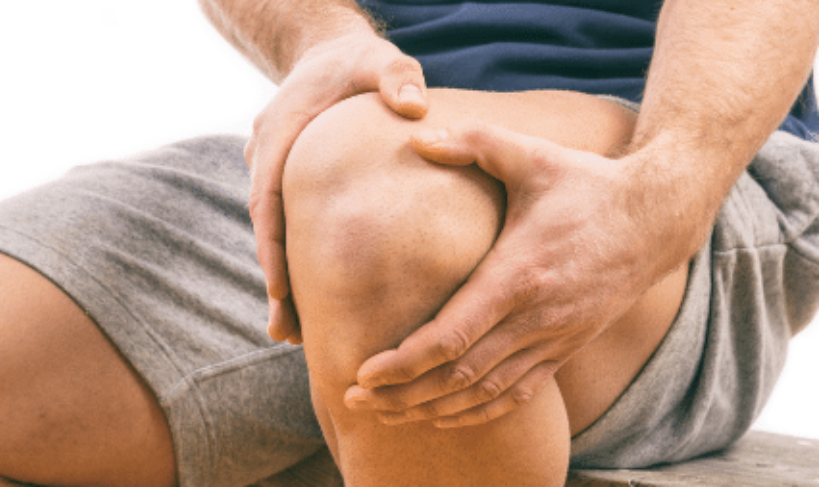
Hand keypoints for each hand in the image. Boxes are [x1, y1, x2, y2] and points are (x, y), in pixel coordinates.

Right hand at [247, 32, 428, 343]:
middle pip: (266, 229)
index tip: (280, 288)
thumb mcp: (381, 61)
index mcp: (280, 133)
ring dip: (283, 281)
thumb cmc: (356, 62)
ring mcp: (273, 172)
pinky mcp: (289, 184)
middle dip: (275, 282)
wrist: (327, 53)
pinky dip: (295, 262)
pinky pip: (288, 227)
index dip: (273, 244)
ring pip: (274, 234)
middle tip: (287, 333)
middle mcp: (267, 156)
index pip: (268, 196)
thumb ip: (396, 76)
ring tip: (294, 334)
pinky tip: (311, 301)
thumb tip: (415, 107)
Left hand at [344, 119, 692, 426]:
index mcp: (519, 275)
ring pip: (484, 394)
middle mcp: (537, 319)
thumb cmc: (587, 184)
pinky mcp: (564, 349)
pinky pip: (516, 395)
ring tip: (386, 415)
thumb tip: (417, 136)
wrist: (657, 218)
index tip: (362, 373)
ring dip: (432, 409)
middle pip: (459, 376)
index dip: (404, 362)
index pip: (452, 336)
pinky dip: (476, 412)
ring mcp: (553, 340)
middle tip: (354, 401)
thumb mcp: (532, 154)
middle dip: (403, 394)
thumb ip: (474, 141)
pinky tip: (443, 415)